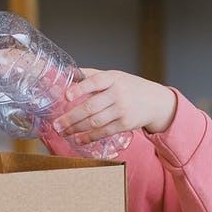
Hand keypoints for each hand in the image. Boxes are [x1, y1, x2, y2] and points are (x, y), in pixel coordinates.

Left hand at [52, 69, 176, 142]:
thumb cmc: (129, 87)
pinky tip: (78, 139)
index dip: (79, 88)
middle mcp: (118, 93)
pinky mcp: (125, 124)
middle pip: (91, 106)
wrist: (155, 101)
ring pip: (95, 121)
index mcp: (113, 78)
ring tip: (63, 132)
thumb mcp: (114, 76)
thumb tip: (68, 71)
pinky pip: (103, 132)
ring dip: (76, 129)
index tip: (65, 96)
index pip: (94, 82)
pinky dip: (89, 137)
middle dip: (71, 117)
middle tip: (56, 124)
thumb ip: (91, 75)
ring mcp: (122, 110)